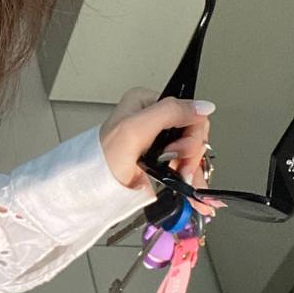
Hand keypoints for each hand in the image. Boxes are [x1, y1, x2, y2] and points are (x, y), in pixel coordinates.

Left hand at [99, 87, 214, 195]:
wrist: (91, 189)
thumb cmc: (100, 161)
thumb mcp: (134, 129)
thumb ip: (169, 113)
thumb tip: (202, 106)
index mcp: (145, 102)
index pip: (188, 109)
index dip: (190, 132)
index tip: (178, 151)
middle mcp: (152, 119)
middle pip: (192, 132)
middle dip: (191, 153)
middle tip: (180, 167)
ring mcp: (156, 142)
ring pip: (191, 151)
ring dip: (194, 168)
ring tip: (185, 181)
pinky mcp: (158, 161)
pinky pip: (184, 166)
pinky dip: (192, 178)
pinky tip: (195, 190)